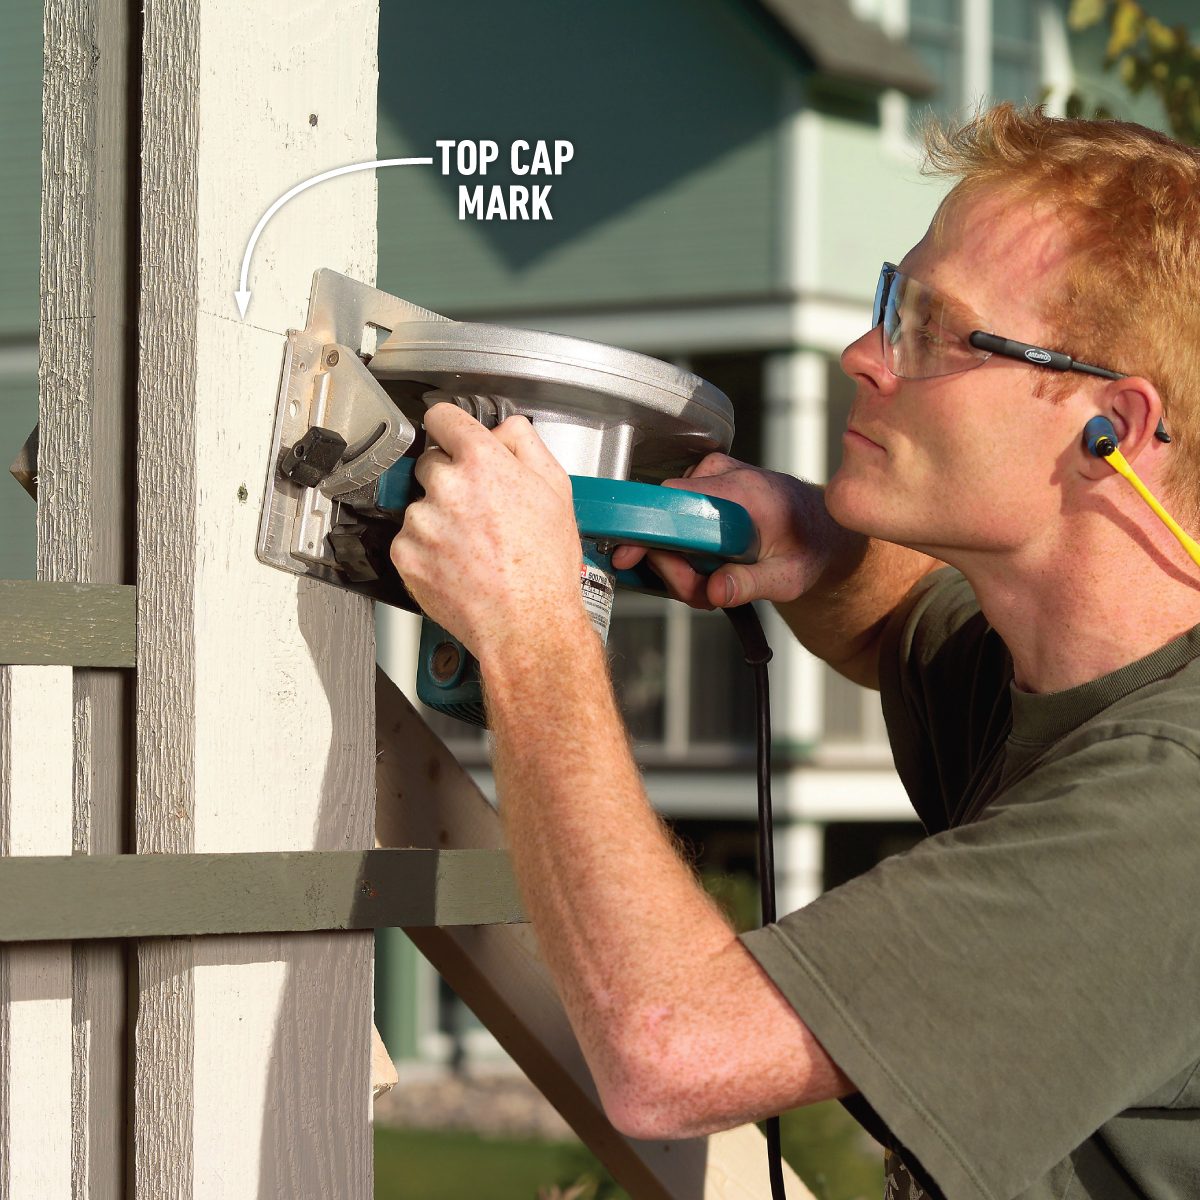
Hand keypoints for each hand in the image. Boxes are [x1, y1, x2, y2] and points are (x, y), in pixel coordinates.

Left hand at [389, 404, 586, 664]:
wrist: (527, 624)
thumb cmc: (545, 566)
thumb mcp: (557, 490)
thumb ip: (526, 445)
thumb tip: (504, 429)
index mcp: (482, 462)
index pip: (442, 418)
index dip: (450, 427)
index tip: (451, 436)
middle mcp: (446, 486)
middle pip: (430, 463)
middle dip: (450, 479)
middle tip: (479, 510)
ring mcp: (422, 521)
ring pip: (421, 505)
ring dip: (439, 518)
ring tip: (474, 546)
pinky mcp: (406, 554)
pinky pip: (409, 539)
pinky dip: (428, 549)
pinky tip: (459, 564)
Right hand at [611, 454, 838, 608]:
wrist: (822, 528)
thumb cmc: (810, 548)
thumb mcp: (790, 578)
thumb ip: (751, 584)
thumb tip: (715, 590)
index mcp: (744, 491)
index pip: (674, 500)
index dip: (646, 531)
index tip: (629, 557)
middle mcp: (723, 475)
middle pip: (664, 519)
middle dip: (673, 566)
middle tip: (700, 593)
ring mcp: (711, 477)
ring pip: (667, 523)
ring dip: (680, 564)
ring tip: (714, 582)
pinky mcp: (705, 485)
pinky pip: (675, 519)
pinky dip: (685, 550)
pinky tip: (710, 565)